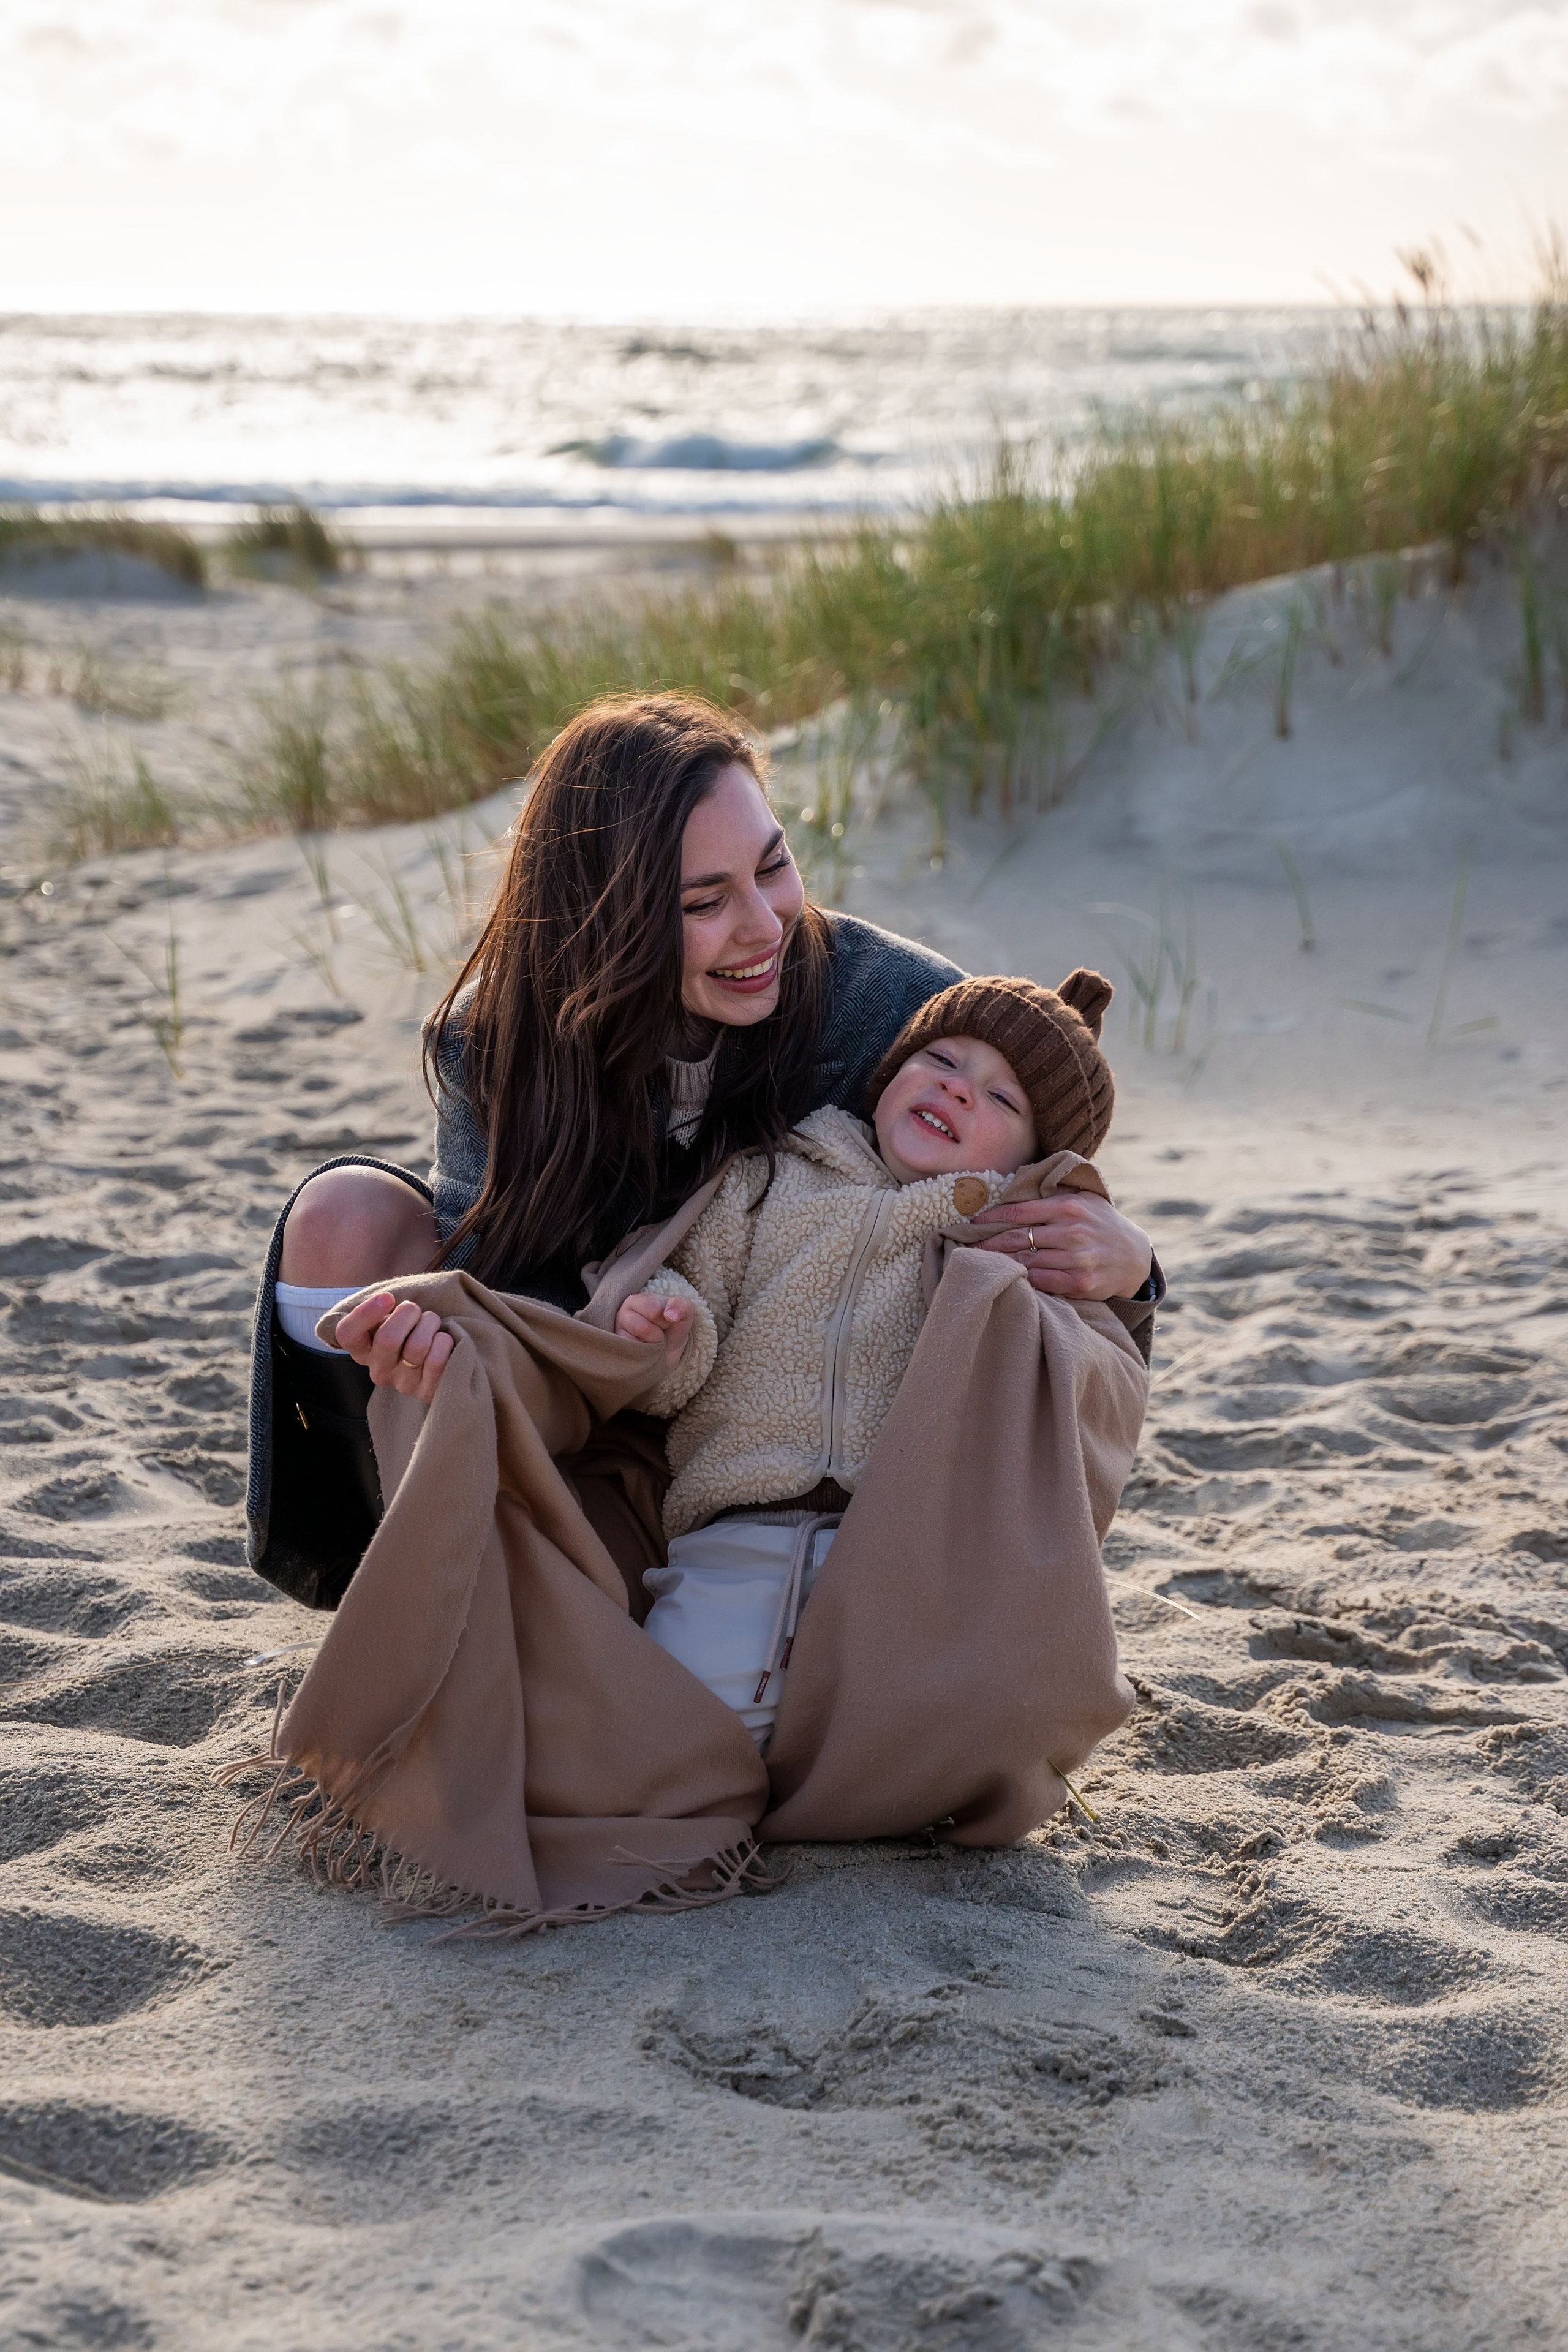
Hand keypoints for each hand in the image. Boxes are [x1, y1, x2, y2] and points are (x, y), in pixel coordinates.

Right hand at [333, 1290, 454, 1402]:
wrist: (446, 1355)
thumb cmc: (415, 1327)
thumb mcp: (393, 1316)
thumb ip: (384, 1309)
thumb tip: (386, 1299)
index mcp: (363, 1350)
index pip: (347, 1334)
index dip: (364, 1313)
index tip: (387, 1298)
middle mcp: (379, 1370)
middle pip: (387, 1338)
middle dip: (408, 1313)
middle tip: (416, 1310)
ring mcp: (402, 1384)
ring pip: (417, 1346)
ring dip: (430, 1324)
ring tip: (433, 1325)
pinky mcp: (426, 1393)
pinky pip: (435, 1360)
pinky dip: (444, 1342)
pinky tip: (443, 1342)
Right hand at [615, 1290, 694, 1370]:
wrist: (667, 1356)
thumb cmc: (672, 1331)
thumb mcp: (685, 1314)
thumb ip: (681, 1305)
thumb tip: (670, 1315)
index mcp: (640, 1299)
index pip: (654, 1310)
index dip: (666, 1320)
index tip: (666, 1321)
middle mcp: (624, 1311)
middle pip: (643, 1327)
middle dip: (657, 1334)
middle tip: (658, 1333)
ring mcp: (617, 1330)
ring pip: (635, 1341)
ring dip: (651, 1345)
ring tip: (650, 1342)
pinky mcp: (616, 1347)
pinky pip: (631, 1352)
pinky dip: (643, 1355)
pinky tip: (642, 1351)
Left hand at [967, 1192, 1152, 1300]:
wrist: (1134, 1257)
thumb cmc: (1100, 1225)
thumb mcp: (1084, 1200)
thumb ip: (1053, 1196)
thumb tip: (1014, 1189)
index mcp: (1069, 1206)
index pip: (1019, 1211)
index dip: (991, 1218)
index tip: (973, 1224)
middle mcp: (1073, 1231)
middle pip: (1017, 1238)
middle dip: (987, 1244)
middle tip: (966, 1248)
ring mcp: (1077, 1258)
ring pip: (1025, 1261)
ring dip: (1000, 1263)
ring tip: (980, 1264)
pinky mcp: (1080, 1283)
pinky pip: (1042, 1282)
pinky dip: (1023, 1280)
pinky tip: (1008, 1279)